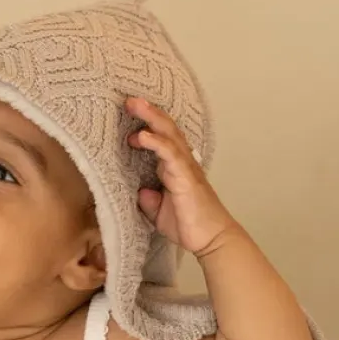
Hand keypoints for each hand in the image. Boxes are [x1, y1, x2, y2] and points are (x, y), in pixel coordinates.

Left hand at [125, 97, 233, 256]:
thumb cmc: (188, 225)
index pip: (161, 139)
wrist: (211, 240)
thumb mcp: (158, 212)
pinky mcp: (186, 177)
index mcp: (173, 167)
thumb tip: (141, 191)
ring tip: (134, 104)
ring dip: (151, 118)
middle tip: (130, 99)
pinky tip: (143, 135)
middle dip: (148, 112)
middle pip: (165, 129)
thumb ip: (149, 200)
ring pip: (169, 134)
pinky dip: (157, 142)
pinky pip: (171, 154)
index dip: (145, 126)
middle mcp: (181, 162)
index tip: (127, 122)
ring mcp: (185, 167)